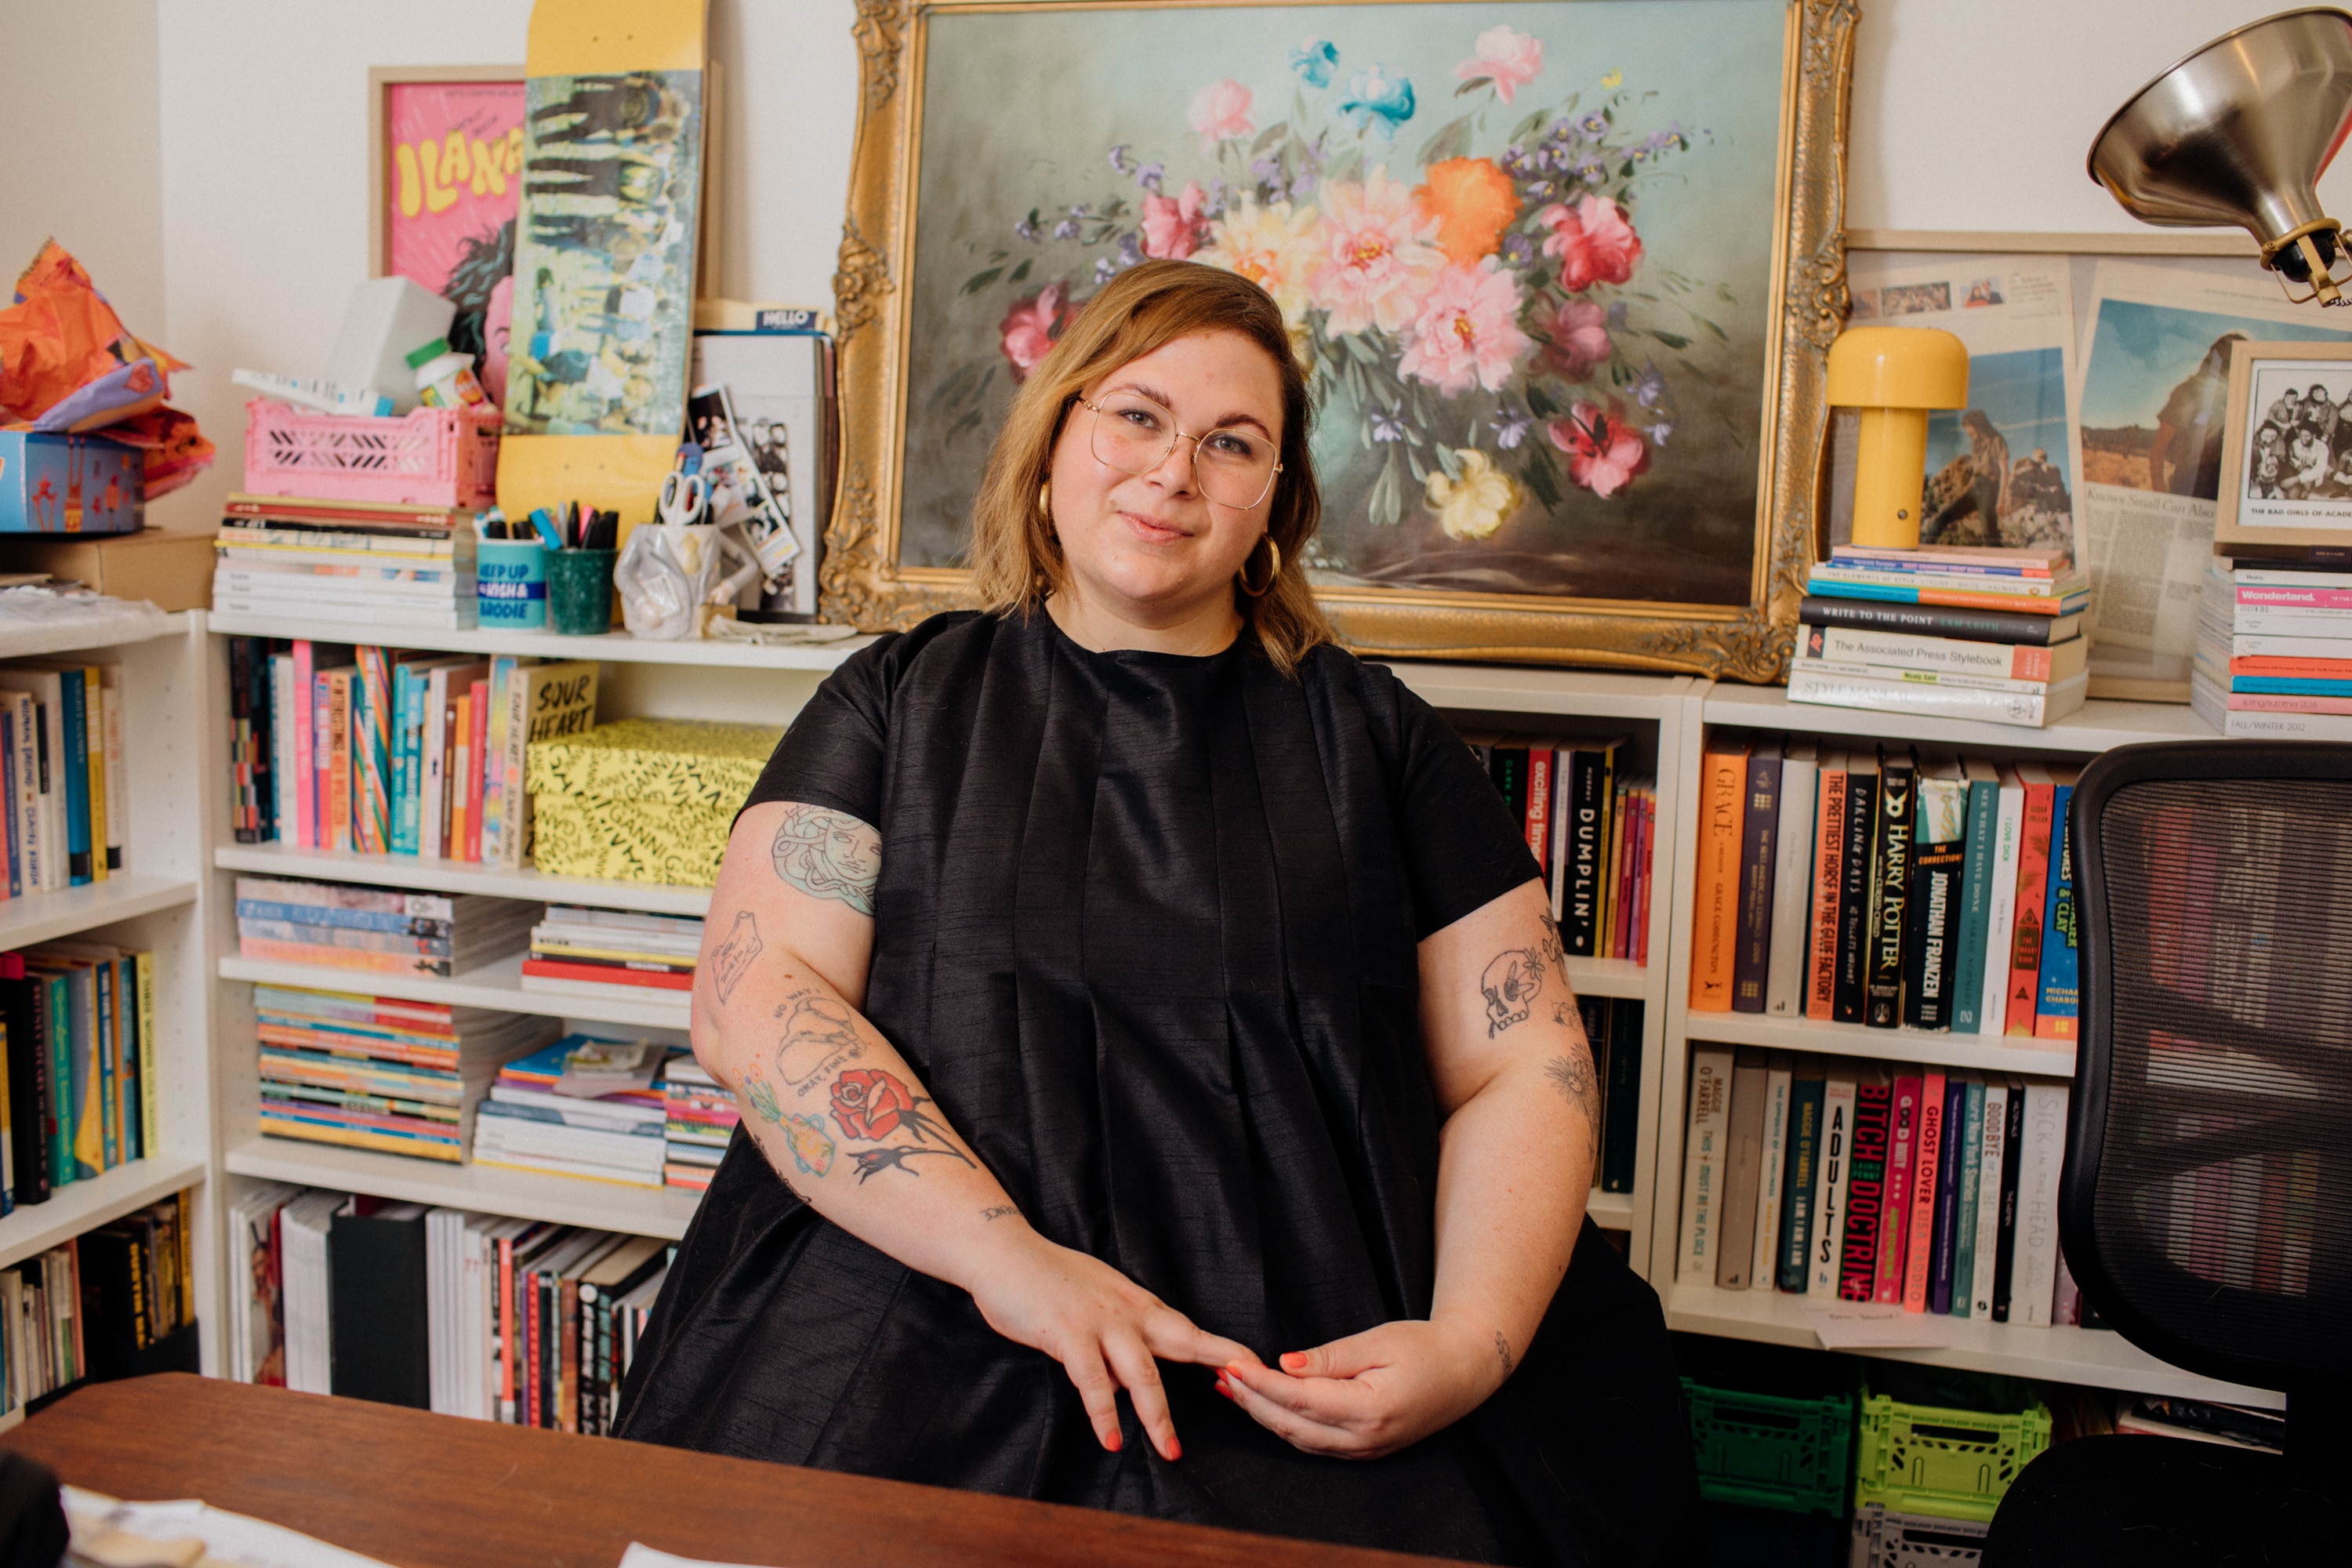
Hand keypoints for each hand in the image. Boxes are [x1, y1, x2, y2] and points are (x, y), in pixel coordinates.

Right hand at [966, 1224, 1259, 1462]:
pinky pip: (1091, 1381)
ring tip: (1169, 1450)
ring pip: (1141, 1373)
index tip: (1253, 1367)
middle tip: (1248, 1397)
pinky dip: (1103, 1413)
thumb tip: (1130, 1377)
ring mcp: (1098, 1323)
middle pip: (1183, 1343)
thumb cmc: (1047, 1278)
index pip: (1188, 1329)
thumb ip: (1118, 1334)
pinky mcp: (1067, 1334)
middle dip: (1217, 1369)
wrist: (1004, 1252)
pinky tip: (1111, 1439)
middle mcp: (1126, 1312)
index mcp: (1136, 1303)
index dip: (1221, 1349)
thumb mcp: (1096, 1300)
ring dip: (1157, 1415)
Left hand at [1216, 1317, 1505, 1460]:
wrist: (1464, 1371)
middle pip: (1292, 1424)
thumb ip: (1330, 1358)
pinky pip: (1313, 1442)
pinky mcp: (1363, 1450)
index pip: (1300, 1399)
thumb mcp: (1377, 1341)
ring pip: (1299, 1438)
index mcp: (1369, 1409)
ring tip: (1232, 1389)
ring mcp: (1364, 1450)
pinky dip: (1284, 1424)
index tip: (1233, 1365)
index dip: (1262, 1383)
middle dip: (1252, 1400)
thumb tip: (1286, 1364)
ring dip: (1262, 1414)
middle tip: (1222, 1375)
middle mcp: (1364, 1439)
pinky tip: (1265, 1406)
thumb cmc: (1424, 1347)